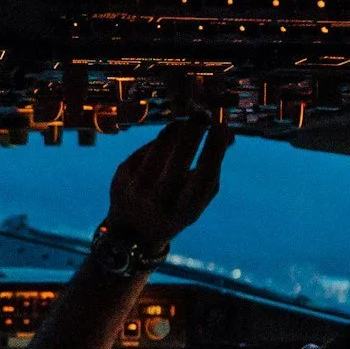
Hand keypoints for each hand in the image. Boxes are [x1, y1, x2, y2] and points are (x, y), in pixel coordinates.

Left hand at [104, 118, 229, 244]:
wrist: (131, 234)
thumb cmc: (174, 211)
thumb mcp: (196, 202)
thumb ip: (213, 171)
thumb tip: (227, 133)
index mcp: (183, 210)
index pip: (204, 174)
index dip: (215, 147)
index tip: (223, 126)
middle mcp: (159, 199)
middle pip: (180, 155)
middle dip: (195, 129)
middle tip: (204, 114)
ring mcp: (137, 185)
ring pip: (162, 145)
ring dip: (179, 130)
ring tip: (190, 124)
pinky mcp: (122, 172)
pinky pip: (148, 147)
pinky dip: (162, 140)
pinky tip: (170, 140)